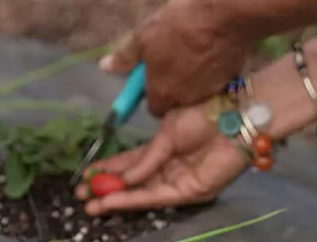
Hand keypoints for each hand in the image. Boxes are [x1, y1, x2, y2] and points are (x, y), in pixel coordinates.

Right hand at [75, 104, 248, 215]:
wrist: (235, 116)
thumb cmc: (205, 112)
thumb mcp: (167, 131)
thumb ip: (145, 156)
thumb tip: (121, 175)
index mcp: (164, 146)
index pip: (131, 161)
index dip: (108, 169)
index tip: (86, 174)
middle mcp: (170, 166)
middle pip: (134, 182)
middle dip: (107, 189)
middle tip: (81, 194)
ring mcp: (179, 180)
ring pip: (142, 193)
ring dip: (115, 199)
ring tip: (89, 203)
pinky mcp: (190, 192)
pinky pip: (157, 198)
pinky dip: (133, 200)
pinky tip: (113, 201)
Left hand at [101, 0, 253, 114]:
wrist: (227, 15)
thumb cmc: (180, 24)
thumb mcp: (146, 34)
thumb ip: (126, 55)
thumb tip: (104, 67)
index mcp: (162, 92)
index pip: (153, 106)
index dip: (153, 88)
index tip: (156, 70)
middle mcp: (185, 100)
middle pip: (176, 99)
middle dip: (175, 83)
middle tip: (176, 55)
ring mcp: (210, 91)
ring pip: (196, 89)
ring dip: (194, 75)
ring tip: (195, 46)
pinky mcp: (230, 78)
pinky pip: (215, 78)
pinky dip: (212, 67)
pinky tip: (212, 45)